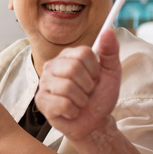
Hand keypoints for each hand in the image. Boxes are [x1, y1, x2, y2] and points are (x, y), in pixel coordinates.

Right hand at [35, 29, 121, 143]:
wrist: (94, 122)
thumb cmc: (100, 96)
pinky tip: (72, 111)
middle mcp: (53, 66)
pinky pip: (62, 103)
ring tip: (80, 102)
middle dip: (87, 85)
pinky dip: (73, 111)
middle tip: (87, 92)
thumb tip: (108, 31)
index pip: (83, 53)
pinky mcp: (41, 101)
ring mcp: (45, 83)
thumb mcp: (111, 72)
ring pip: (67, 87)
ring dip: (81, 100)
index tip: (95, 78)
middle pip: (73, 68)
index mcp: (68, 56)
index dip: (94, 70)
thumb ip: (110, 51)